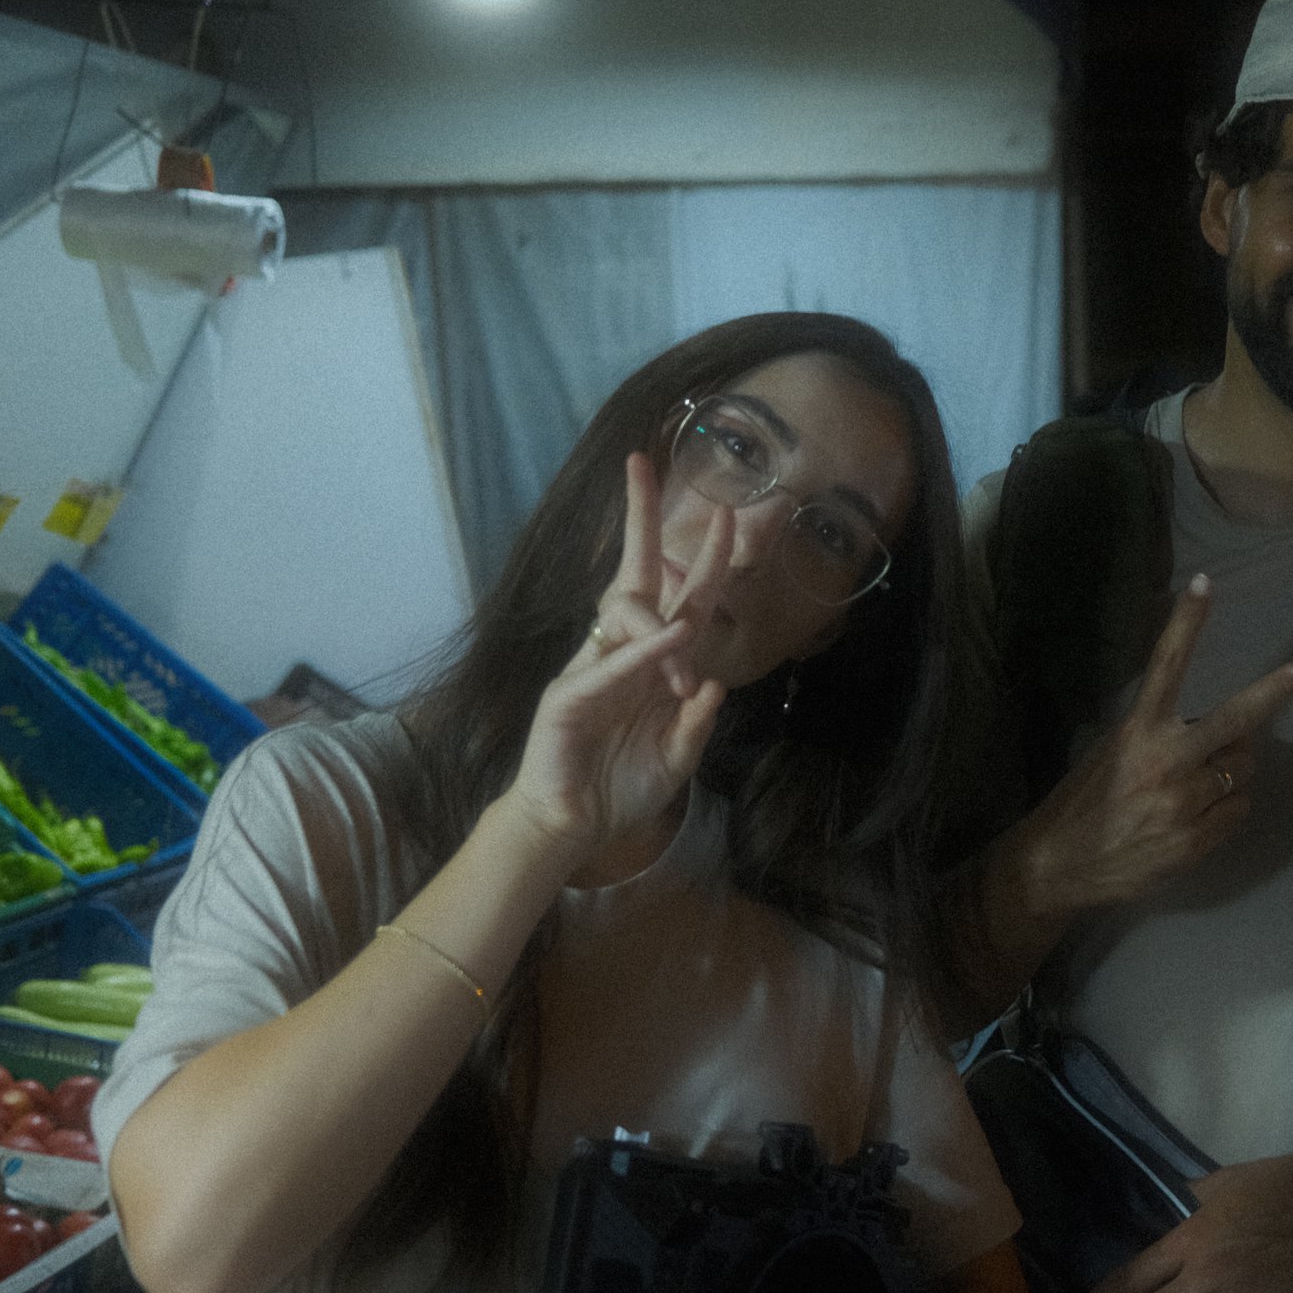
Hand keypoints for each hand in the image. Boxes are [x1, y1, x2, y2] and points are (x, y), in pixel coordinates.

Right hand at [503, 454, 733, 862]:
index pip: (683, 599)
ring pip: (625, 617)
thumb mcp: (678, 755)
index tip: (726, 511)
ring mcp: (590, 669)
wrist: (572, 828)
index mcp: (652, 662)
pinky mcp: (566, 699)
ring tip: (685, 656)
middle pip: (634, 573)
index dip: (705, 558)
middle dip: (638, 517)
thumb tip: (715, 681)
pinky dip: (642, 655)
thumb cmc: (621, 786)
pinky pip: (608, 669)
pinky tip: (671, 640)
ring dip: (664, 633)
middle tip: (640, 463)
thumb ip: (698, 721)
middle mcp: (620, 652)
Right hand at [1007, 576, 1292, 917]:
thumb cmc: (1086, 801)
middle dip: (1279, 689)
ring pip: (1243, 769)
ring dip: (1232, 770)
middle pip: (1236, 718)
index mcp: (1137, 731)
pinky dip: (1225, 809)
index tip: (1205, 582)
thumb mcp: (1114, 752)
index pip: (1166, 665)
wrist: (1059, 867)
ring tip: (1196, 785)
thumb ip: (1163, 734)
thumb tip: (1224, 731)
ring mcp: (1184, 804)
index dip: (1186, 622)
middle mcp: (1165, 761)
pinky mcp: (1195, 842)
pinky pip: (1237, 811)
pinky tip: (1192, 818)